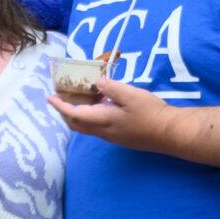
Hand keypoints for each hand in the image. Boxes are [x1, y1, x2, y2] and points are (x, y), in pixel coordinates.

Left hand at [47, 73, 177, 151]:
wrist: (169, 133)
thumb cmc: (151, 113)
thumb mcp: (131, 95)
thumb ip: (112, 87)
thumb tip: (96, 82)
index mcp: (103, 120)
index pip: (74, 114)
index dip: (60, 106)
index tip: (50, 97)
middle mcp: (104, 131)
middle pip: (76, 125)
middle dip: (65, 113)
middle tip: (60, 99)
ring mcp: (112, 136)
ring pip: (87, 127)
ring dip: (78, 114)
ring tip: (77, 99)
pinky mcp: (120, 137)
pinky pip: (97, 127)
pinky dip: (91, 116)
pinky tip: (100, 104)